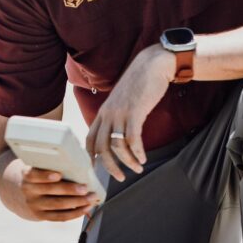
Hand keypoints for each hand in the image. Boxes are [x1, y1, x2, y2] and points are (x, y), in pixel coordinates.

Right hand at [19, 167, 99, 221]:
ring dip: (77, 202)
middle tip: (84, 188)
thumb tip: (79, 160)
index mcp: (27, 175)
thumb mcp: (38, 166)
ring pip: (57, 205)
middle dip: (69, 190)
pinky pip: (59, 216)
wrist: (22, 193)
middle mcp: (28, 190)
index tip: (59, 174)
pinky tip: (85, 207)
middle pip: (50, 190)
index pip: (33, 175)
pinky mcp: (41, 215)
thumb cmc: (39, 174)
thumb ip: (51, 163)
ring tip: (90, 198)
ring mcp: (34, 205)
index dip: (45, 175)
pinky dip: (74, 213)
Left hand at [86, 45, 175, 181]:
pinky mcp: (135, 112)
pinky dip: (137, 152)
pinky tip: (143, 158)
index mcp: (103, 112)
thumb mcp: (122, 100)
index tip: (95, 169)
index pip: (90, 138)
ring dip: (127, 161)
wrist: (152, 65)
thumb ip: (117, 115)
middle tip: (120, 177)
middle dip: (110, 166)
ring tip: (138, 168)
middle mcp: (107, 114)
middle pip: (101, 147)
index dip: (90, 156)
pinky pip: (133, 139)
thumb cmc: (140, 84)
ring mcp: (120, 113)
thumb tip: (118, 133)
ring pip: (117, 146)